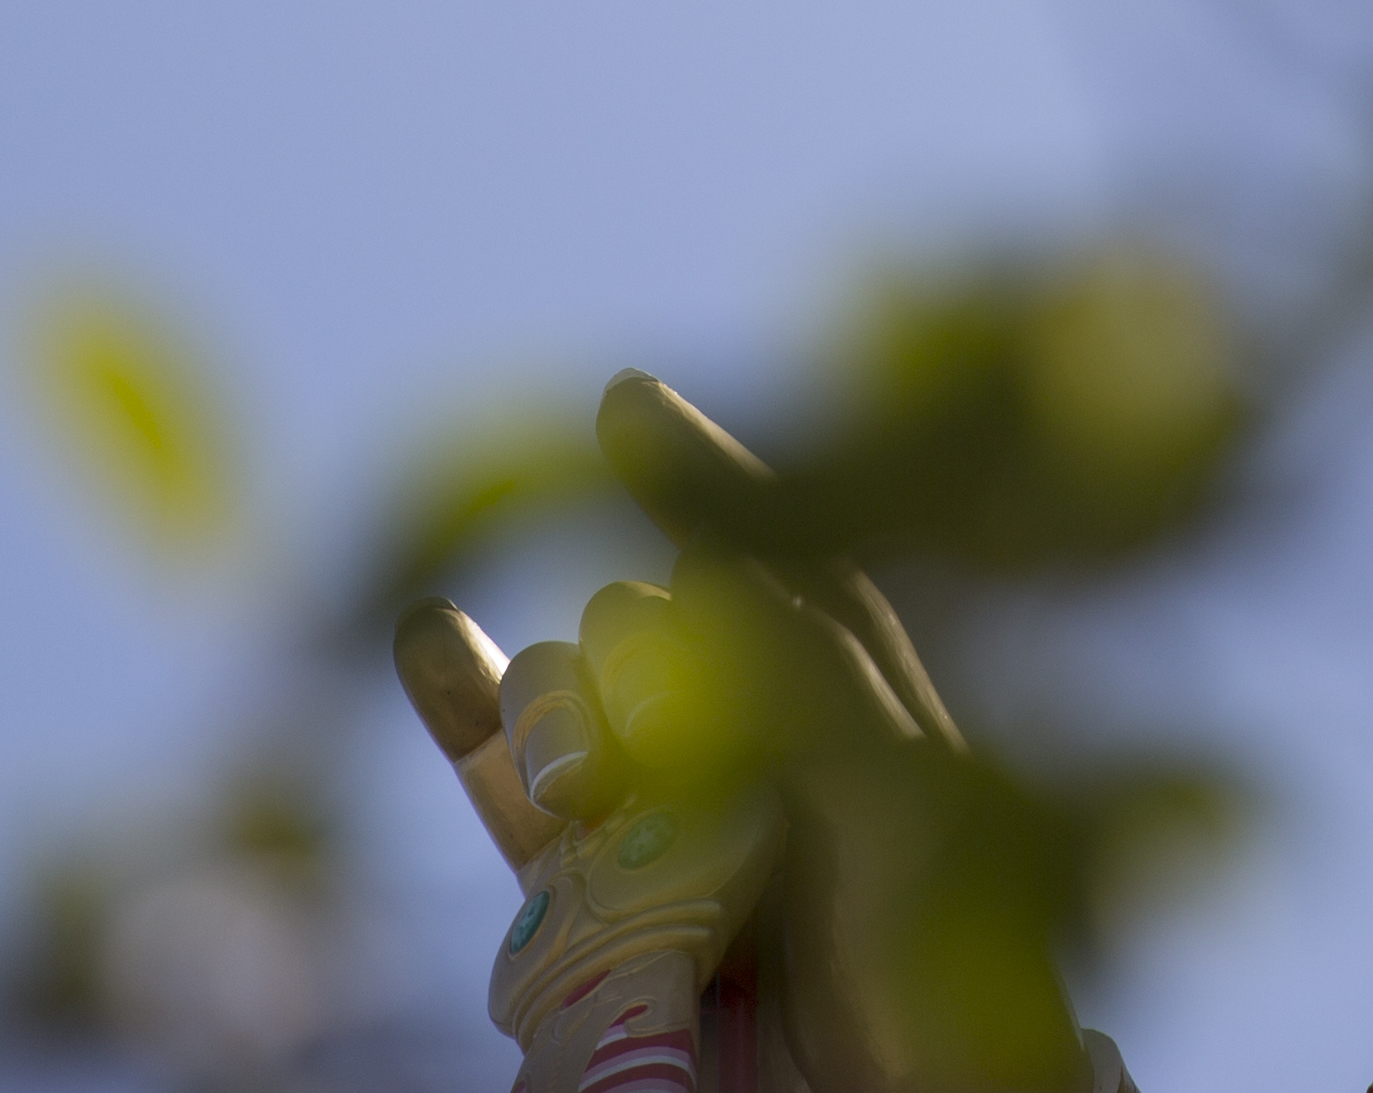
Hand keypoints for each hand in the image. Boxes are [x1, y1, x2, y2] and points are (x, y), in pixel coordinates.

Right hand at [397, 374, 1086, 1092]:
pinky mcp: (600, 907)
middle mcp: (756, 741)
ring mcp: (672, 822)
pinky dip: (467, 717)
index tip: (624, 402)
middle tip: (649, 759)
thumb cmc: (942, 969)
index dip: (702, 475)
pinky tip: (431, 638)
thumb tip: (692, 570)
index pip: (776, 553)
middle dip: (629, 662)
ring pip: (573, 703)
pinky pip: (515, 795)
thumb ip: (806, 676)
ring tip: (584, 782)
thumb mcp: (901, 799)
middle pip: (649, 631)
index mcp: (857, 703)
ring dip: (553, 708)